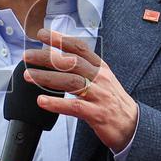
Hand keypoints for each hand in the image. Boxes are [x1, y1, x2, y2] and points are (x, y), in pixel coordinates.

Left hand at [22, 28, 138, 152]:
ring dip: (46, 78)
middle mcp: (100, 78)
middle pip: (71, 63)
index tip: (42, 34)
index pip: (79, 48)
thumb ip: (83, 69)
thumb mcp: (102, 79)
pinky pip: (74, 106)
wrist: (133, 125)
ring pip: (70, 82)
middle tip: (27, 56)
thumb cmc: (112, 101)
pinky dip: (56, 103)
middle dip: (47, 58)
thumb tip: (58, 57)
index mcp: (100, 68)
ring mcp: (99, 95)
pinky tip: (42, 101)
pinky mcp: (97, 114)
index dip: (60, 39)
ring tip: (28, 76)